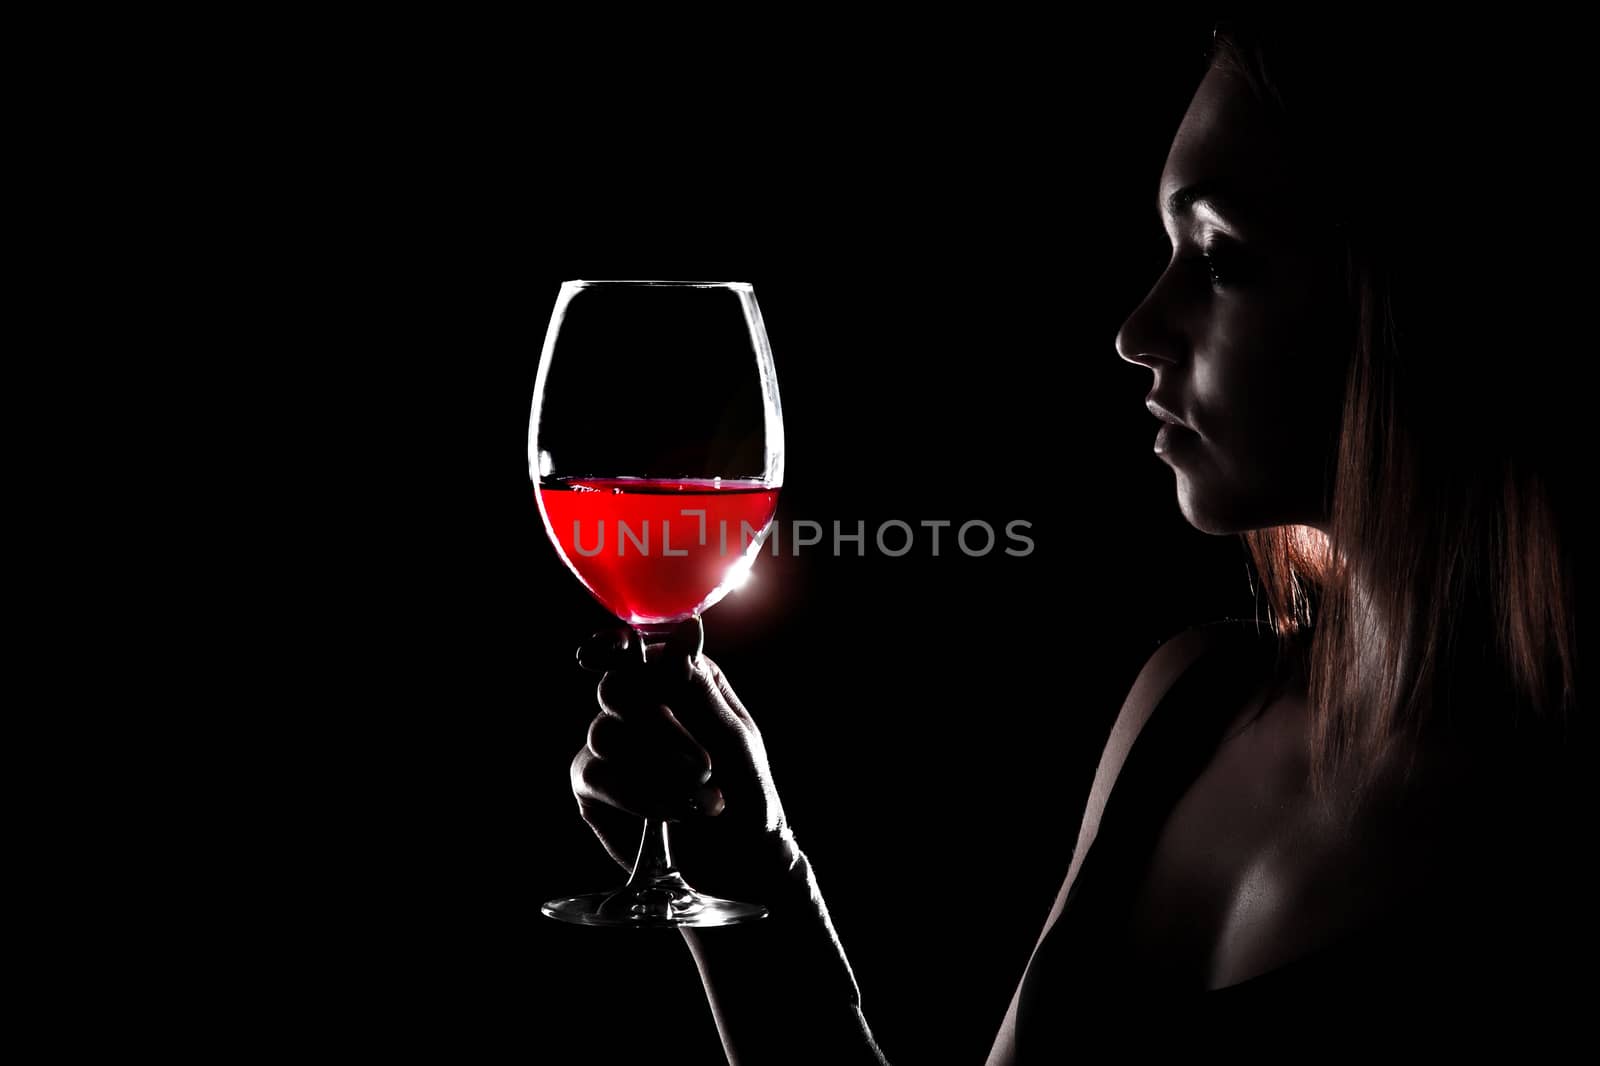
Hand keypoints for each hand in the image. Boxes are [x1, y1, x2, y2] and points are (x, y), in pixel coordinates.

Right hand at [569, 617, 793, 901]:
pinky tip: (675, 812)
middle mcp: (639, 705)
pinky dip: (641, 795)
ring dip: (661, 771)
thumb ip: (699, 689)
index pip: (636, 648)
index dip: (616, 644)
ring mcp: (611, 744)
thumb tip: (684, 630)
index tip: (617, 650)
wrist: (739, 862)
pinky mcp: (593, 786)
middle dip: (657, 726)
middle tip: (702, 766)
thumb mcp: (734, 739)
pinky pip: (597, 775)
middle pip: (615, 687)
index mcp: (678, 680)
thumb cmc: (746, 794)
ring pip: (606, 733)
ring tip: (705, 800)